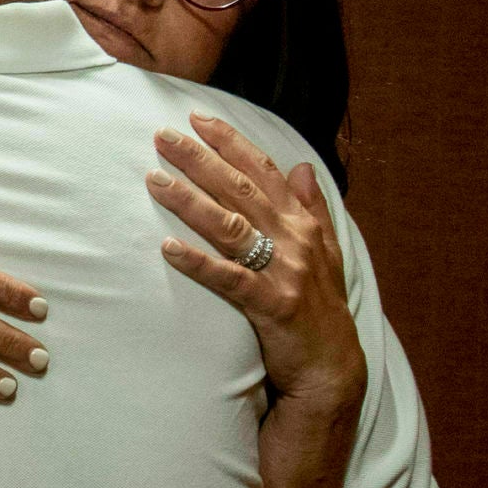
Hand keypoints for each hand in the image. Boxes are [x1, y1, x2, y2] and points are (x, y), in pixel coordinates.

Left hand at [146, 113, 365, 406]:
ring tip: (154, 180)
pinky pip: (228, 279)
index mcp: (302, 224)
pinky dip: (197, 262)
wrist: (333, 368)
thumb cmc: (320, 307)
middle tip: (163, 136)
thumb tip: (301, 166)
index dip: (231, 142)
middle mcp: (295, 241)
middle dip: (200, 159)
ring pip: (231, 227)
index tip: (197, 118)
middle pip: (240, 190)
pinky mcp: (271, 307)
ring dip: (190, 201)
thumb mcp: (324, 252)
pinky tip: (167, 248)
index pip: (264, 171)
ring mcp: (284, 273)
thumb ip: (311, 208)